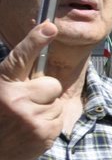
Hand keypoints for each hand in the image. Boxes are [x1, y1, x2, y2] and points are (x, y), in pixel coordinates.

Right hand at [0, 22, 64, 159]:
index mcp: (2, 83)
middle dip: (44, 93)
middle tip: (25, 105)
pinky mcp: (44, 132)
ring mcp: (31, 116)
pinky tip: (30, 131)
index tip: (49, 27)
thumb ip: (15, 82)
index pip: (21, 57)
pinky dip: (47, 125)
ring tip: (24, 120)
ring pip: (56, 103)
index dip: (35, 40)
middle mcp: (16, 98)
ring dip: (45, 111)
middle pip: (51, 84)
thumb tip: (37, 72)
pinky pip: (58, 119)